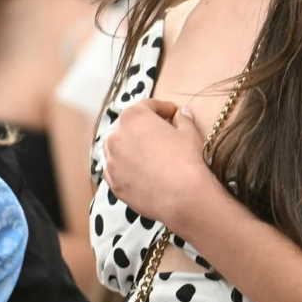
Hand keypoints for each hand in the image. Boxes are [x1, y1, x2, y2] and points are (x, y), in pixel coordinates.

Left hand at [103, 99, 215, 228]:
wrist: (182, 195)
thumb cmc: (186, 158)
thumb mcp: (189, 132)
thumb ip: (182, 119)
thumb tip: (181, 114)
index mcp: (133, 117)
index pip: (147, 106)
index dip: (163, 108)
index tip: (172, 113)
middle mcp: (116, 136)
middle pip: (129, 126)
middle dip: (144, 127)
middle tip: (161, 133)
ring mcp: (112, 161)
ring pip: (118, 148)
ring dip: (131, 146)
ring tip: (148, 154)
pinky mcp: (113, 183)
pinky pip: (117, 170)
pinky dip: (126, 168)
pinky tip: (141, 172)